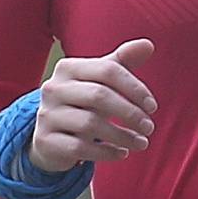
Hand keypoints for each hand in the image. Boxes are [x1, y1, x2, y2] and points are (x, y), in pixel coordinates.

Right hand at [32, 37, 155, 170]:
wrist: (49, 136)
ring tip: (141, 143)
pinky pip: (81, 148)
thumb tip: (148, 45)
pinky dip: (106, 152)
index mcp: (68, 68)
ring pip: (90, 124)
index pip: (108, 70)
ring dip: (122, 136)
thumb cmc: (82, 104)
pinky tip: (122, 153)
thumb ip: (121, 62)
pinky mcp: (45, 141)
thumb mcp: (100, 82)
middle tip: (149, 127)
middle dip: (130, 113)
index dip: (135, 88)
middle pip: (99, 95)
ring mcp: (46, 115)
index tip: (152, 107)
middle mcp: (53, 88)